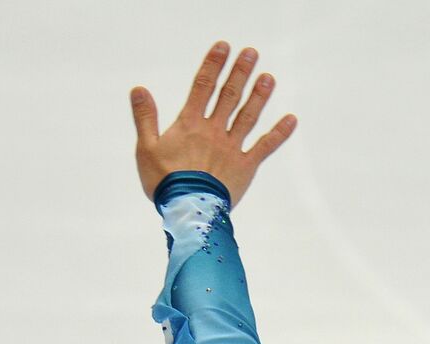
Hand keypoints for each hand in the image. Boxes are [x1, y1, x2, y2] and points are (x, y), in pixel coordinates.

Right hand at [130, 41, 296, 207]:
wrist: (188, 211)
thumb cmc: (164, 182)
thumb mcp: (146, 148)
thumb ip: (145, 117)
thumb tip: (138, 89)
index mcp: (189, 124)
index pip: (202, 86)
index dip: (213, 65)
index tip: (223, 47)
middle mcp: (214, 131)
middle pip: (228, 95)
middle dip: (240, 72)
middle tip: (251, 53)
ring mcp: (232, 148)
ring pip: (248, 116)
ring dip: (259, 95)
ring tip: (269, 77)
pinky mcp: (246, 167)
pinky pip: (265, 147)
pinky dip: (279, 133)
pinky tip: (291, 119)